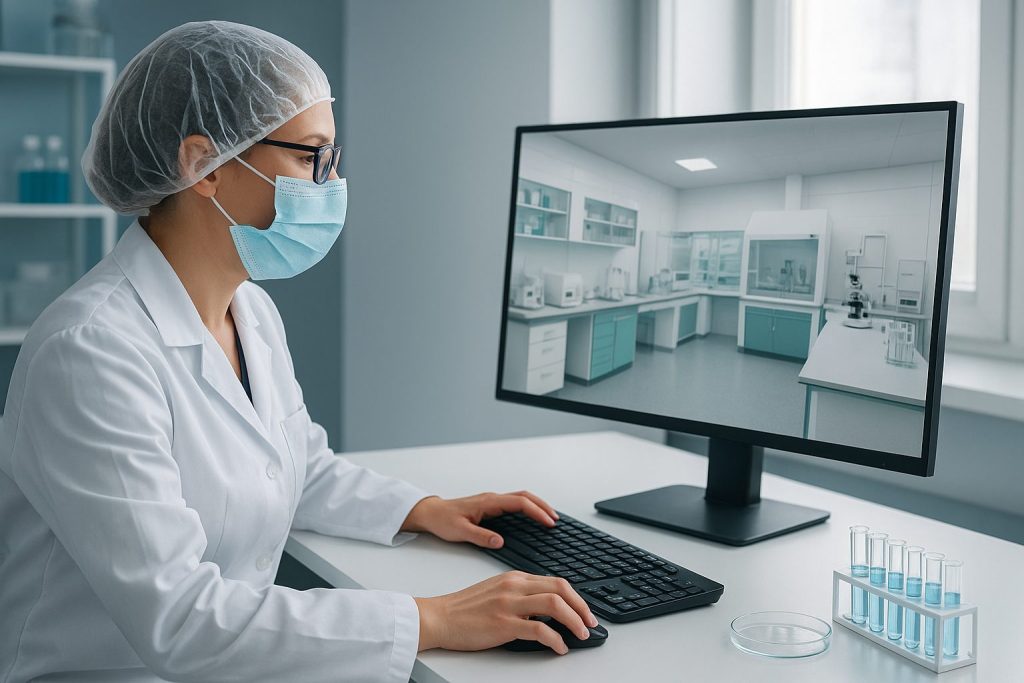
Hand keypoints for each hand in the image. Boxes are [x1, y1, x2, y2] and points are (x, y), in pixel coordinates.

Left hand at [401, 491, 558, 547]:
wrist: (431, 513)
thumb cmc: (443, 520)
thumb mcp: (460, 531)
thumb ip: (480, 537)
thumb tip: (499, 541)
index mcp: (488, 503)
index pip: (520, 503)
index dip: (537, 512)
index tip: (549, 522)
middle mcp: (493, 499)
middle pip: (525, 497)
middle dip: (542, 506)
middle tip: (556, 519)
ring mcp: (492, 502)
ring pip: (521, 499)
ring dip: (537, 506)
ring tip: (550, 518)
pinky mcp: (491, 507)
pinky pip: (515, 504)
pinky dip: (528, 509)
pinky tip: (532, 519)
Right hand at [414, 571, 597, 653]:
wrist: (439, 617)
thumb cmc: (465, 608)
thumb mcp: (496, 591)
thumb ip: (520, 594)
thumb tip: (544, 610)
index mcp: (515, 577)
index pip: (555, 581)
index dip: (576, 597)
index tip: (585, 611)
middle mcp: (514, 586)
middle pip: (561, 589)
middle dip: (582, 607)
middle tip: (591, 623)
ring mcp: (509, 604)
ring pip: (555, 605)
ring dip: (574, 621)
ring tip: (581, 634)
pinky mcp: (503, 624)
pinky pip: (539, 631)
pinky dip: (555, 640)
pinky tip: (559, 648)